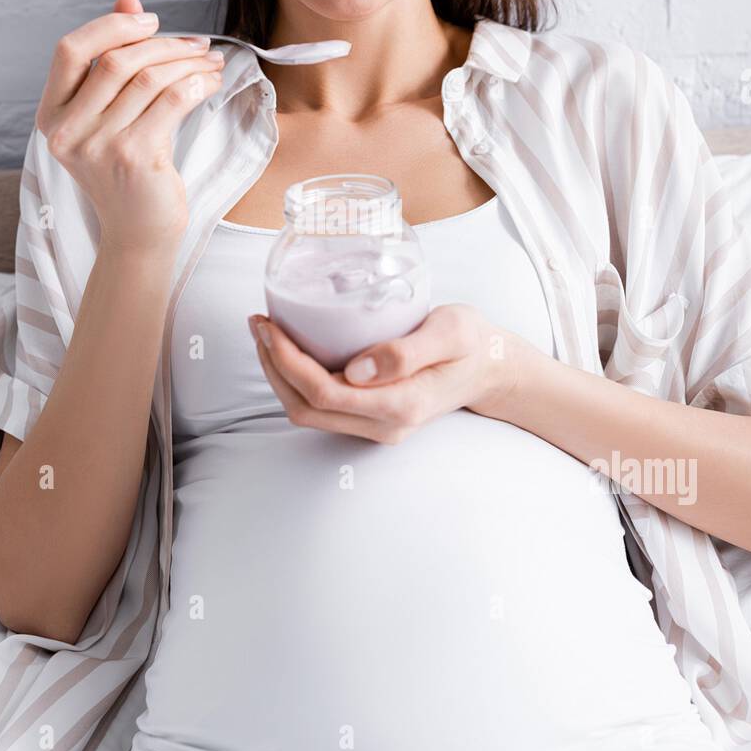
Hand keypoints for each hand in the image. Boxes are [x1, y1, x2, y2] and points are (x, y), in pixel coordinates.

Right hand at [35, 0, 224, 253]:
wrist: (139, 234)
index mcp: (51, 115)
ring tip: (212, 63)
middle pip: (117, 61)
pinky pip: (171, 101)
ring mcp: (99, 146)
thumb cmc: (127, 171)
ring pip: (148, 79)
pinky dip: (197, 84)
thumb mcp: (112, 114)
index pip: (70, 50)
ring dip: (188, 63)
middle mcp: (67, 131)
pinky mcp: (134, 158)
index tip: (150, 21)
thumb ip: (114, 57)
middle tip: (199, 44)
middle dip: (165, 44)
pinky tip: (211, 83)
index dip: (111, 26)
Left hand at [247, 303, 531, 443]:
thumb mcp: (450, 333)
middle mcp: (384, 425)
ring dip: (279, 375)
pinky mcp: (371, 418)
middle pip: (304, 408)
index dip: (287, 361)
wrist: (492, 368)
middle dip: (272, 368)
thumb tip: (357, 370)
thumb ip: (407, 351)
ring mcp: (376, 427)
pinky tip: (291, 348)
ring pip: (307, 412)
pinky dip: (296, 379)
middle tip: (258, 324)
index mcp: (399, 405)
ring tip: (266, 332)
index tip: (269, 325)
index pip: (323, 393)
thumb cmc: (472, 342)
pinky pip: (321, 407)